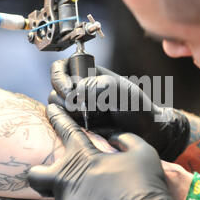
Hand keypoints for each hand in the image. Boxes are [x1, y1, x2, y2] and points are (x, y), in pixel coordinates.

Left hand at [27, 104, 186, 199]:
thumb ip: (124, 139)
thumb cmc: (145, 184)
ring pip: (60, 196)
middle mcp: (68, 180)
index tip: (51, 108)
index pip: (66, 131)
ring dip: (74, 193)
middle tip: (53, 172)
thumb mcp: (142, 151)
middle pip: (37, 174)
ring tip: (95, 196)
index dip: (57, 118)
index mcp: (84, 158)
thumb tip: (113, 137)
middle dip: (38, 171)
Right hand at [48, 59, 190, 160]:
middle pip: (54, 89)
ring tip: (92, 116)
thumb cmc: (136, 106)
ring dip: (70, 112)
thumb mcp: (120, 90)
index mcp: (87, 72)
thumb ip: (98, 86)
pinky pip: (60, 123)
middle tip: (84, 108)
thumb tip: (77, 91)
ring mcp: (75, 107)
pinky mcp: (75, 124)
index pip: (60, 68)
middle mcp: (78, 88)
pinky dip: (71, 124)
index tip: (72, 90)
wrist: (145, 131)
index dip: (60, 78)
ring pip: (55, 107)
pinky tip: (89, 126)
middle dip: (65, 98)